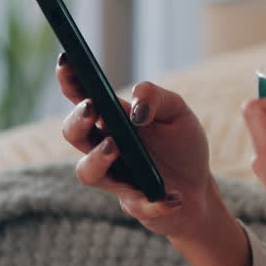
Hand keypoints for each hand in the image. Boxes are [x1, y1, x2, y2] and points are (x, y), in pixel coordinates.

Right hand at [58, 57, 213, 239]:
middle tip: (92, 108)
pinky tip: (174, 196)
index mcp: (113, 119)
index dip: (70, 80)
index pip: (82, 97)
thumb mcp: (178, 112)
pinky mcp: (135, 204)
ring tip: (115, 146)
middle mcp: (105, 147)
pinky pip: (138, 205)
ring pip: (87, 172)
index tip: (66, 60)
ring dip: (97, 160)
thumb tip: (136, 108)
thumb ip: (157, 98)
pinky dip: (156, 202)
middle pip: (73, 133)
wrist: (198, 187)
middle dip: (77, 120)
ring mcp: (116, 177)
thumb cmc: (181, 144)